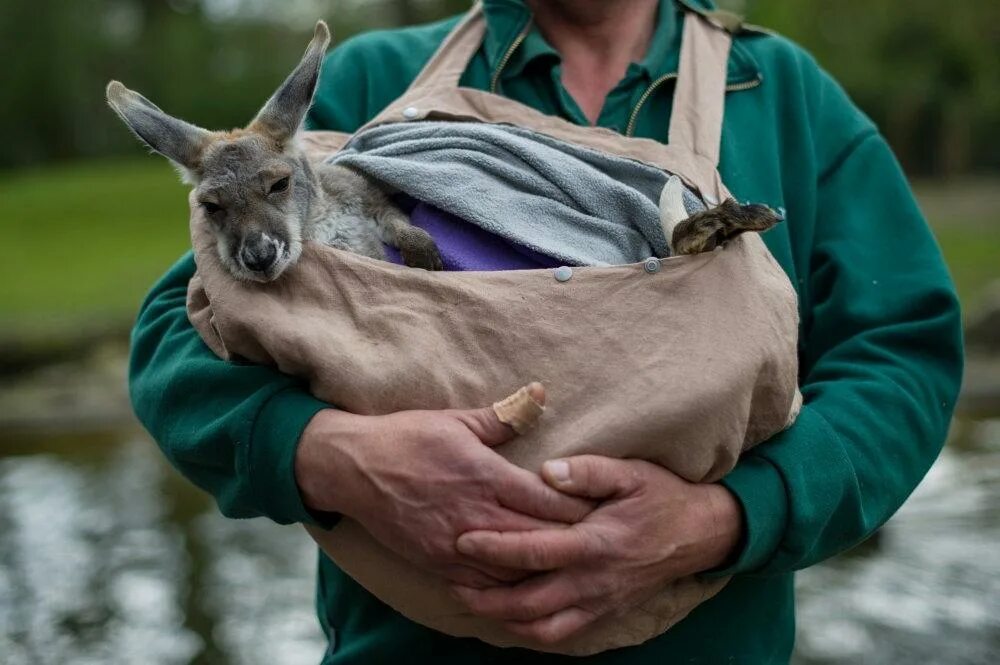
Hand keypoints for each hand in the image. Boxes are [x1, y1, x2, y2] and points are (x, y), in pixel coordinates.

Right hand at [294, 403, 593, 587]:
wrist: (352, 468)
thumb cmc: (407, 438)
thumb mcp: (456, 420)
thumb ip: (504, 416)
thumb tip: (540, 393)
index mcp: (486, 476)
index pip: (548, 501)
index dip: (579, 508)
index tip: (603, 508)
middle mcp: (476, 515)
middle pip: (538, 540)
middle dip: (569, 542)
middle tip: (598, 542)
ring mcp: (456, 545)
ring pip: (513, 570)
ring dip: (540, 568)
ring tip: (568, 565)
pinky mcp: (438, 563)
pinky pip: (482, 585)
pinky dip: (507, 587)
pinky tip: (525, 583)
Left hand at [451, 456, 743, 644]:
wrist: (701, 533)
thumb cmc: (661, 496)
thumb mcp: (630, 473)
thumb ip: (588, 472)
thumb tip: (548, 471)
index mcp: (595, 543)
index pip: (534, 551)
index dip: (495, 548)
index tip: (462, 541)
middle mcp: (594, 580)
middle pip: (529, 602)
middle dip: (486, 597)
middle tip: (453, 583)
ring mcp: (600, 601)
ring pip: (542, 627)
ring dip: (504, 620)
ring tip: (474, 604)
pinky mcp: (606, 612)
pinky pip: (562, 634)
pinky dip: (532, 631)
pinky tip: (512, 618)